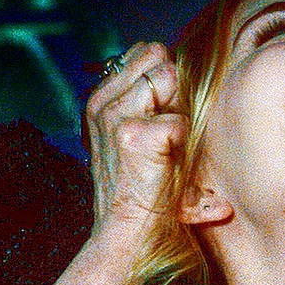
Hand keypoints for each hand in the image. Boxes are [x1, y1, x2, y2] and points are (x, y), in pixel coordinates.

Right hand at [85, 42, 185, 243]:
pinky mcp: (133, 135)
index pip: (146, 51)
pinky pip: (179, 117)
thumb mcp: (137, 133)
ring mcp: (113, 116)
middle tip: (167, 131)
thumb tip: (177, 63)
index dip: (166, 78)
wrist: (129, 233)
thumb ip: (149, 97)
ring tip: (166, 145)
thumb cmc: (144, 187)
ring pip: (168, 74)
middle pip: (158, 55)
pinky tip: (167, 163)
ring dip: (178, 108)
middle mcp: (101, 102)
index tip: (161, 117)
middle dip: (173, 86)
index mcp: (101, 98)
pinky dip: (183, 140)